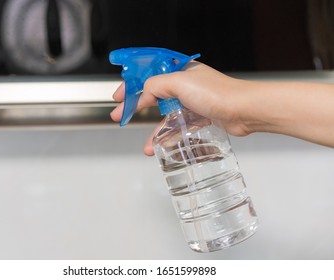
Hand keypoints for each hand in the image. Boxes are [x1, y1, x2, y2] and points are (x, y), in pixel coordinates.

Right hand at [110, 62, 252, 154]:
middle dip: (136, 107)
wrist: (244, 111)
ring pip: (166, 115)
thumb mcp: (180, 83)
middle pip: (154, 94)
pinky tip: (161, 147)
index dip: (131, 84)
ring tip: (147, 145)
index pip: (149, 74)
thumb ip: (156, 86)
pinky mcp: (200, 117)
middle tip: (120, 115)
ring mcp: (193, 102)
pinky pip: (179, 127)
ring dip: (155, 130)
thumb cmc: (218, 93)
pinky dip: (169, 137)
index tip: (119, 96)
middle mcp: (185, 84)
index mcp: (179, 70)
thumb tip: (144, 93)